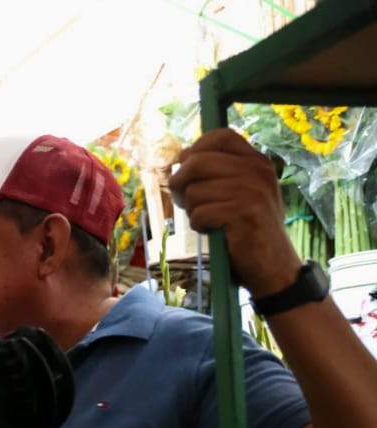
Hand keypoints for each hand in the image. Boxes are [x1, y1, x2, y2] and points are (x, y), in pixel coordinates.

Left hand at [169, 128, 301, 296]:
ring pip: (194, 191)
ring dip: (193, 210)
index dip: (194, 149)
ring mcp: (251, 192)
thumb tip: (179, 160)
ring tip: (209, 220)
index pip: (220, 136)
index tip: (184, 166)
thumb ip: (219, 173)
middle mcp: (257, 171)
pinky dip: (199, 226)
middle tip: (185, 200)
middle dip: (180, 182)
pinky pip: (199, 213)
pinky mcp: (242, 214)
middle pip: (197, 162)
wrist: (274, 265)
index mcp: (257, 161)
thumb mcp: (242, 192)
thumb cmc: (249, 229)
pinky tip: (214, 231)